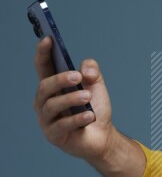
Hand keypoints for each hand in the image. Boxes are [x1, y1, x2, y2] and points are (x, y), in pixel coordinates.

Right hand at [32, 35, 114, 163]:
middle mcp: (45, 102)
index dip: (43, 52)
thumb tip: (85, 70)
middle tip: (78, 77)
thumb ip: (92, 71)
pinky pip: (61, 125)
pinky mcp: (53, 135)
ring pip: (52, 105)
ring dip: (71, 99)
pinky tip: (89, 115)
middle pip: (44, 86)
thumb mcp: (96, 85)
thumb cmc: (95, 109)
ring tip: (88, 97)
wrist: (104, 137)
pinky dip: (77, 119)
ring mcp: (47, 119)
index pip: (42, 66)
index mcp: (52, 87)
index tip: (48, 39)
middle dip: (60, 79)